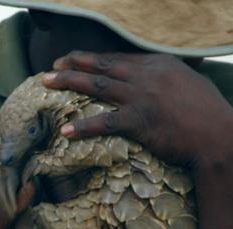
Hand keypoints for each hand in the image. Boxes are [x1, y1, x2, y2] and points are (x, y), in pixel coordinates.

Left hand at [42, 51, 232, 170]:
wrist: (220, 137)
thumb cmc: (208, 113)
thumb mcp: (189, 83)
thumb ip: (167, 78)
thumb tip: (156, 77)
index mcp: (158, 64)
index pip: (117, 58)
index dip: (92, 58)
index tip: (72, 59)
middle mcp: (147, 76)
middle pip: (102, 66)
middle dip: (73, 63)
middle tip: (51, 66)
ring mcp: (142, 97)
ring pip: (97, 85)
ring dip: (69, 82)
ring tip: (46, 83)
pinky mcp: (140, 121)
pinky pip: (105, 122)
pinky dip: (84, 126)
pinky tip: (66, 130)